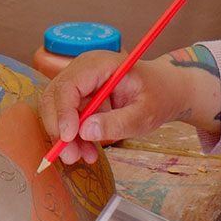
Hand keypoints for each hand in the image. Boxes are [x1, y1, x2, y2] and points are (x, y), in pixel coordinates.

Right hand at [37, 50, 220, 164]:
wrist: (165, 90)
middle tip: (70, 156)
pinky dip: (73, 136)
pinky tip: (88, 150)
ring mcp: (79, 82)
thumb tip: (85, 131)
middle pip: (55, 97)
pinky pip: (67, 117)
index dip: (63, 112)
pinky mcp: (79, 96)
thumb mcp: (145, 113)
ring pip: (57, 110)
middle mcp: (83, 70)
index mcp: (99, 64)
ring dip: (65, 137)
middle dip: (59, 129)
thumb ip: (118, 122)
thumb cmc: (159, 95)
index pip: (68, 86)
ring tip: (84, 156)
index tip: (69, 138)